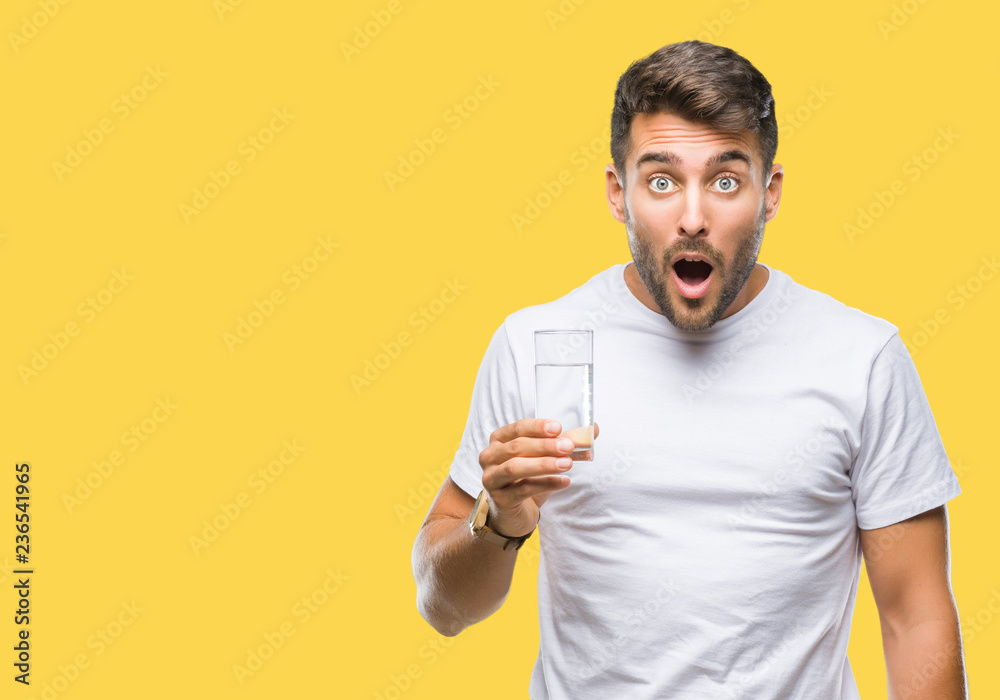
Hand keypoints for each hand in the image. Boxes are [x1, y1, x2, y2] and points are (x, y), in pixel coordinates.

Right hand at [478, 418, 599, 538]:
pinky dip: (545, 484)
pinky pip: (523, 490)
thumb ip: (564, 442)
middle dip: (545, 446)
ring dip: (544, 464)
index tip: (559, 428)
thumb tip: (592, 430)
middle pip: (517, 447)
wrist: (514, 512)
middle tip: (569, 446)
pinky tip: (564, 482)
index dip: (538, 427)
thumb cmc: (527, 478)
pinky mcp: (500, 499)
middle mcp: (490, 456)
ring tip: (567, 464)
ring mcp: (491, 478)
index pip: (518, 428)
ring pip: (515, 467)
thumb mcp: (544, 458)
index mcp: (499, 440)